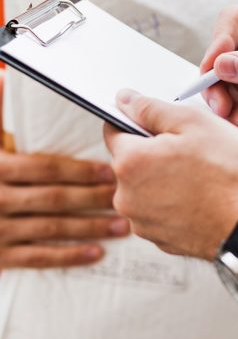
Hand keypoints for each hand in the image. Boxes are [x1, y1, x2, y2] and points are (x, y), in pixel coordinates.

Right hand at [0, 150, 128, 268]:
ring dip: (90, 227)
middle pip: (55, 198)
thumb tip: (4, 80)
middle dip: (94, 198)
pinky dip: (68, 257)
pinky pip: (37, 258)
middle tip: (125, 196)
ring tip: (122, 225)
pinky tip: (96, 253)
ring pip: (52, 228)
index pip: (46, 168)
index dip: (79, 169)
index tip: (109, 169)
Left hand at [104, 90, 237, 259]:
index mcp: (129, 162)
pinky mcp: (160, 240)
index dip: (137, 121)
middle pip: (130, 161)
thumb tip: (125, 99)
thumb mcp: (193, 122)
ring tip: (200, 175)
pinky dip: (174, 202)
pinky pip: (160, 211)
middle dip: (154, 151)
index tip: (161, 124)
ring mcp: (142, 222)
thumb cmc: (230, 172)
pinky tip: (201, 196)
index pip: (113, 130)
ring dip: (164, 178)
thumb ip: (151, 108)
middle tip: (191, 149)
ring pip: (145, 187)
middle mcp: (126, 196)